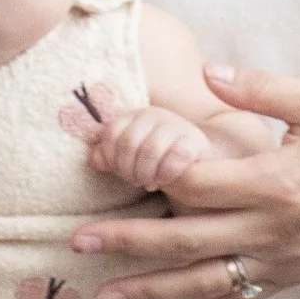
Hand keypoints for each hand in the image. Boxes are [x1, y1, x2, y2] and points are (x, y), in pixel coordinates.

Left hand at [62, 91, 224, 197]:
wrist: (203, 174)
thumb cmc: (161, 169)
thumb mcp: (131, 162)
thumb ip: (111, 157)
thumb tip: (96, 158)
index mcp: (138, 116)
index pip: (111, 132)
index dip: (110, 155)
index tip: (117, 170)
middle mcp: (157, 115)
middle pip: (127, 142)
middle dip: (127, 168)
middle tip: (136, 181)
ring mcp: (179, 127)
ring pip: (148, 150)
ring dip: (145, 174)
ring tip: (150, 183)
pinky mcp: (198, 143)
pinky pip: (176, 157)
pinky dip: (166, 173)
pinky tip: (167, 181)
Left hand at [71, 69, 299, 298]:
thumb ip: (263, 90)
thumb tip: (208, 74)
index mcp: (277, 181)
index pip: (196, 184)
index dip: (149, 174)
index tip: (109, 164)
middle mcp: (271, 228)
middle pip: (185, 241)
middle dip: (127, 245)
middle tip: (77, 245)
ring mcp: (278, 260)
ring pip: (202, 282)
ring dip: (149, 290)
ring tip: (102, 297)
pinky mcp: (287, 277)